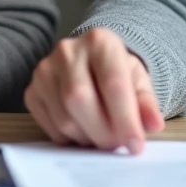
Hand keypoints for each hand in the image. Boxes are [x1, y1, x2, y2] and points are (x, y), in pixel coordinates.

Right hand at [24, 28, 164, 152]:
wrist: (92, 64)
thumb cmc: (118, 73)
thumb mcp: (138, 81)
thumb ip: (146, 102)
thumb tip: (153, 124)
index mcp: (100, 41)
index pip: (112, 83)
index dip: (125, 119)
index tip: (136, 145)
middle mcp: (67, 50)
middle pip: (80, 100)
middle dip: (104, 132)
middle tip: (118, 145)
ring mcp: (44, 70)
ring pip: (64, 118)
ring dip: (88, 138)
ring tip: (104, 136)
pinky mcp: (32, 92)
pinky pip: (51, 128)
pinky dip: (71, 139)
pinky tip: (85, 131)